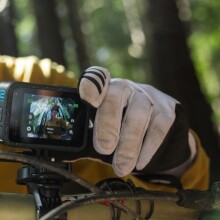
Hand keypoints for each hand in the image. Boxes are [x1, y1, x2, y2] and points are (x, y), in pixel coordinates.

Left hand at [78, 66, 194, 176]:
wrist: (154, 129)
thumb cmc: (121, 128)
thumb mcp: (102, 129)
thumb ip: (86, 138)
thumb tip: (63, 154)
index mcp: (106, 89)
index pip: (98, 77)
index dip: (92, 84)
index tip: (88, 98)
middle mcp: (127, 88)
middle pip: (117, 95)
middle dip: (109, 123)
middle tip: (104, 148)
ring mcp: (149, 97)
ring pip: (139, 114)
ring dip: (129, 144)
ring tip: (121, 166)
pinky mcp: (167, 111)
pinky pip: (158, 128)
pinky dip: (148, 147)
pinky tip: (140, 162)